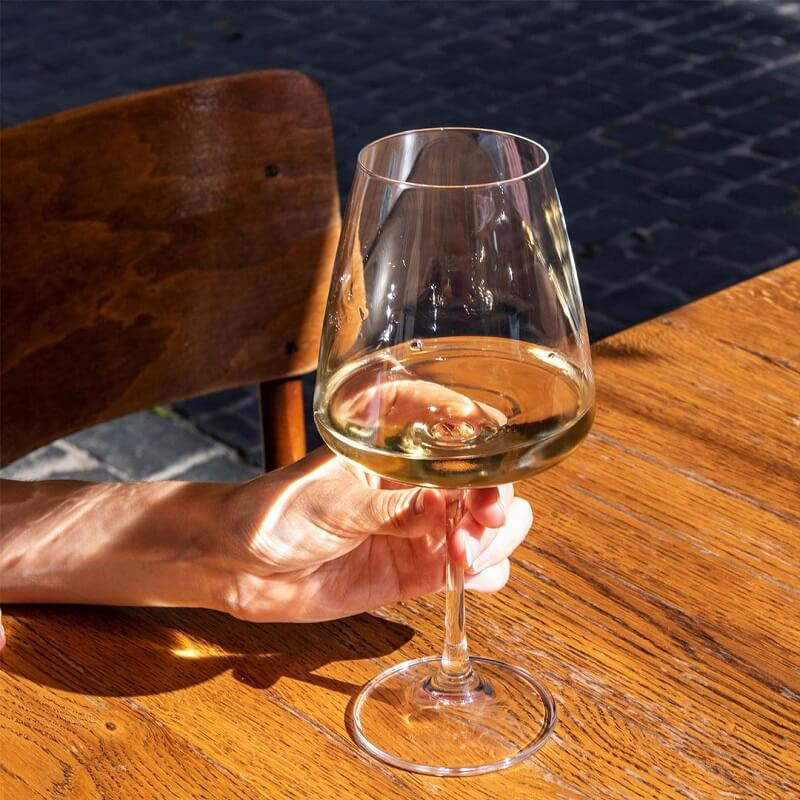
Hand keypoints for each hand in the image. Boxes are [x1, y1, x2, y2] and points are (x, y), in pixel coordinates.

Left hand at [213, 447, 532, 622]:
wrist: (241, 563)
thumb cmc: (278, 509)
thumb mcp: (335, 502)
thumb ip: (392, 509)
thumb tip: (444, 508)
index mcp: (397, 447)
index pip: (458, 431)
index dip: (485, 442)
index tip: (495, 459)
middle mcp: (418, 485)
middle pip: (484, 485)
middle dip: (495, 502)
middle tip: (482, 524)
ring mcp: (420, 530)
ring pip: (487, 530)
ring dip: (493, 542)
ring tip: (464, 558)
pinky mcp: (414, 573)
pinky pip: (468, 572)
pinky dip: (482, 575)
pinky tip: (470, 578)